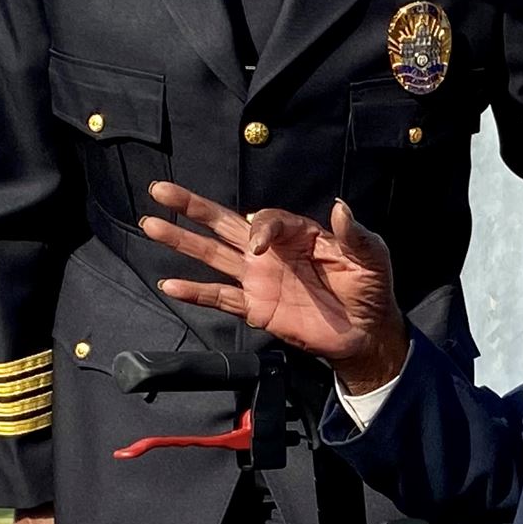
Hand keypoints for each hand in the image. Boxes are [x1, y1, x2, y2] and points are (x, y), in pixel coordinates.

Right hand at [141, 185, 408, 393]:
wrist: (366, 333)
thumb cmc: (371, 289)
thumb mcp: (372, 257)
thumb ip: (354, 235)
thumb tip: (340, 207)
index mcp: (297, 234)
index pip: (265, 219)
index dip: (259, 227)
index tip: (258, 246)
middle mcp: (271, 252)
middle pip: (225, 223)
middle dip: (192, 207)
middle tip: (160, 190)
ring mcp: (258, 279)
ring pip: (213, 255)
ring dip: (182, 241)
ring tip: (150, 225)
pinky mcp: (255, 308)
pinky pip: (220, 297)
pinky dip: (194, 292)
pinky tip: (169, 284)